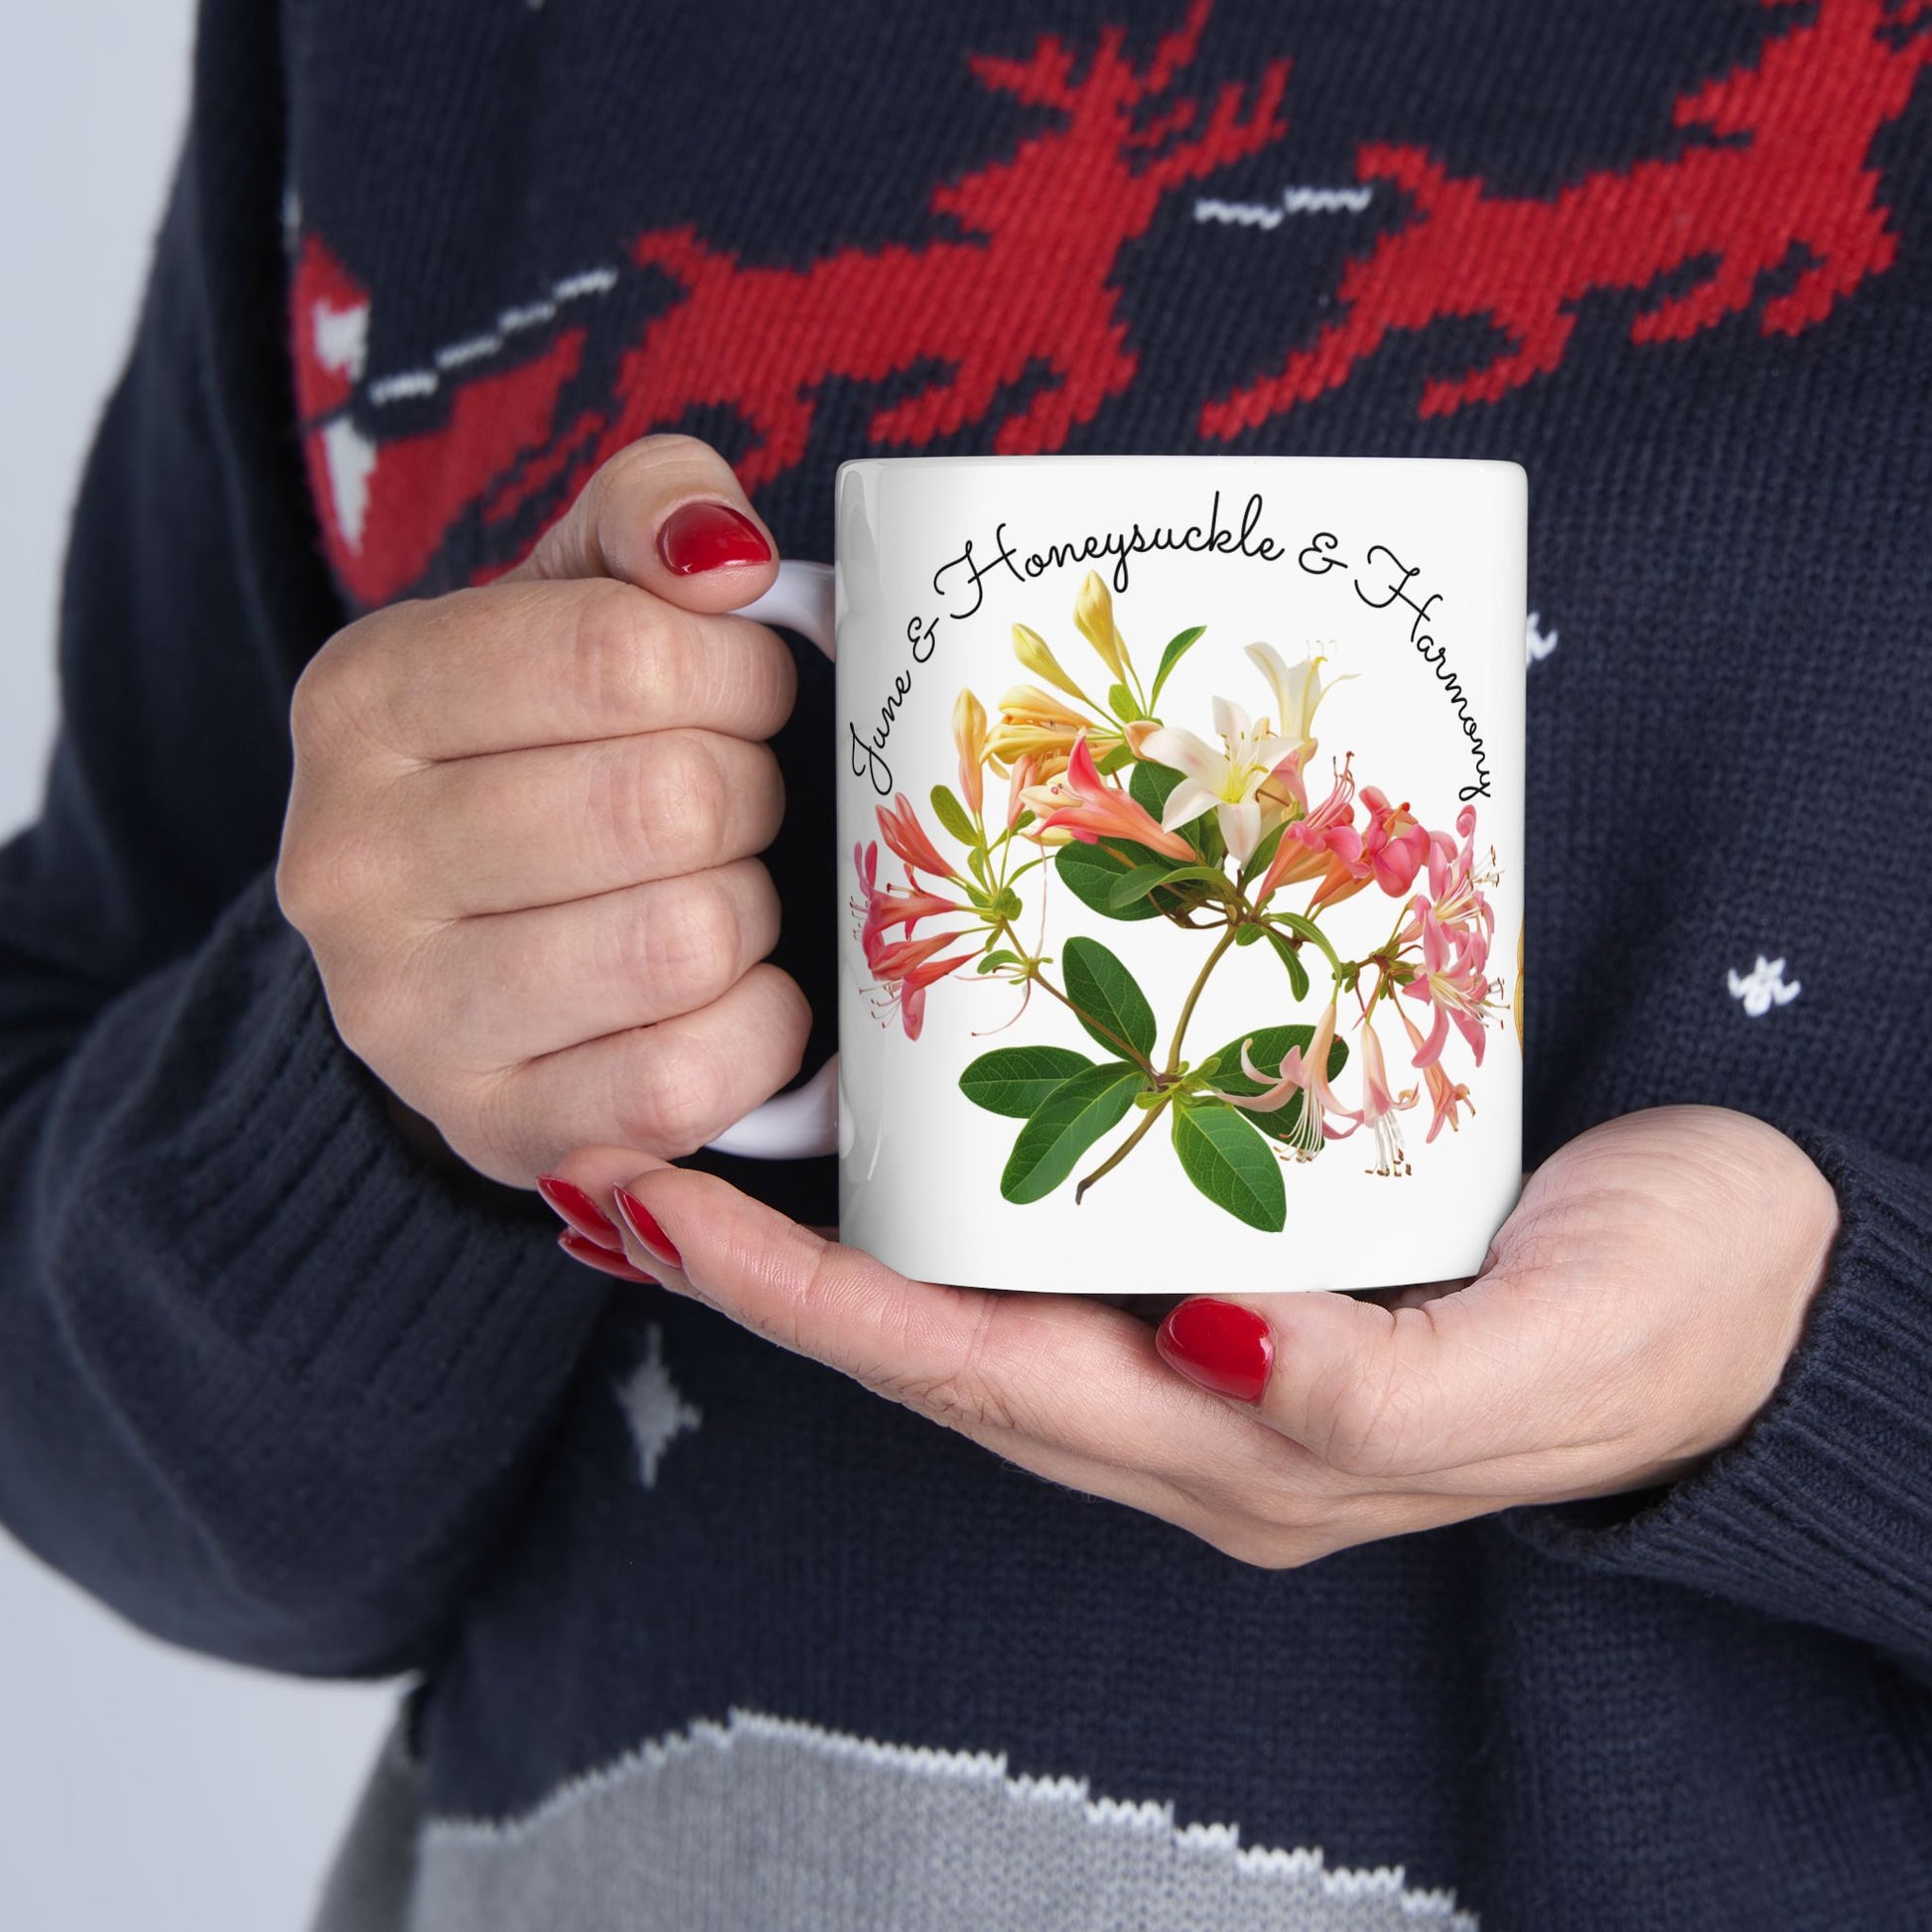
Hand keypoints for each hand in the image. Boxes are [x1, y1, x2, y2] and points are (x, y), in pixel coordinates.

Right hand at [277, 435, 807, 1186]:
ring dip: (751, 911)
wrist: (461, 947)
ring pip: (686, 940)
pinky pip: (688, 1080)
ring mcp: (405, 1017)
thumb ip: (651, 514)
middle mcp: (349, 862)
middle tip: (733, 802)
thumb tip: (725, 556)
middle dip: (749, 794)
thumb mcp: (574, 597)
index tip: (745, 693)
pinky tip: (730, 993)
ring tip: (717, 891)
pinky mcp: (494, 1130)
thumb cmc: (546, 752)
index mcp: (364, 698)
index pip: (623, 653)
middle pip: (668, 802)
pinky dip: (758, 1029)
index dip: (738, 672)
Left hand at [541, 1105, 1839, 1565]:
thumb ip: (1381, 1394)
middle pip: (936, 1345)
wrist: (1774, 1282)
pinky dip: (953, 1196)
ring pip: (981, 1297)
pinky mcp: (1253, 1257)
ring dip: (837, 1239)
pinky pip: (1062, 1239)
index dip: (809, 1306)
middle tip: (623, 1161)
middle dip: (769, 1275)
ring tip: (711, 1141)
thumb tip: (1212, 1344)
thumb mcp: (1552, 1359)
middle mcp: (1198, 1408)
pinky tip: (904, 1127)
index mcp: (1247, 1449)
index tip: (661, 1213)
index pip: (974, 1378)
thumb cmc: (1678, 1318)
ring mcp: (1215, 1340)